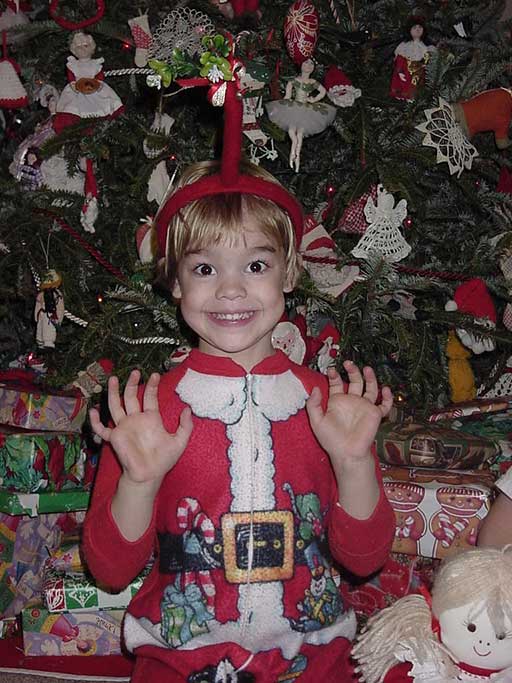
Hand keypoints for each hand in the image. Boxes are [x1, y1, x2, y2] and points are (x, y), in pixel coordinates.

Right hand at [89, 370, 192, 487]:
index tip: (155, 375)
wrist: (149, 475)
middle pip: (131, 397)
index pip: (150, 398)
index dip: (152, 386)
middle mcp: (136, 419)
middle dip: (132, 384)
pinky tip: (94, 411)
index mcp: (151, 418)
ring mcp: (124, 427)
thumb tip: (188, 409)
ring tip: (113, 379)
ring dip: (114, 393)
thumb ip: (185, 426)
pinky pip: (102, 429)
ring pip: (115, 406)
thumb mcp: (179, 441)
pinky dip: (96, 421)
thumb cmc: (163, 460)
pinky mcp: (115, 437)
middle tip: (135, 372)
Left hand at [306, 361, 392, 467]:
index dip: (335, 375)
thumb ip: (313, 405)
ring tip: (367, 368)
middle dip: (352, 371)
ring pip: (370, 388)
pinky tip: (386, 389)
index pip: (337, 383)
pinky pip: (384, 405)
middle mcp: (352, 401)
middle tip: (349, 363)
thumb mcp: (316, 421)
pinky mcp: (375, 414)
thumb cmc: (331, 439)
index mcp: (337, 401)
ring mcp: (364, 407)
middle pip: (355, 381)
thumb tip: (315, 388)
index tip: (331, 369)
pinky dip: (387, 397)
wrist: (346, 453)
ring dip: (370, 378)